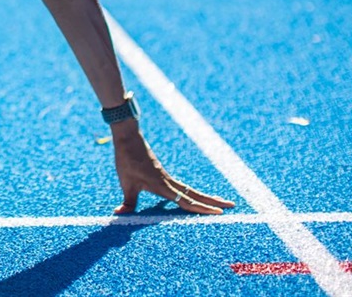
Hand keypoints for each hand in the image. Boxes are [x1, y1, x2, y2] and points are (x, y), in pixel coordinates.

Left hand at [110, 121, 233, 214]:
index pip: (186, 201)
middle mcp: (168, 182)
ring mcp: (166, 177)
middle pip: (195, 194)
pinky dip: (190, 194)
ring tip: (219, 203)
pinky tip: (190, 198)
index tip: (218, 213)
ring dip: (205, 197)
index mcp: (163, 186)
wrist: (128, 137)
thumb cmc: (127, 160)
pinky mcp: (162, 174)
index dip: (202, 209)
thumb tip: (119, 214)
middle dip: (213, 201)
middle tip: (232, 206)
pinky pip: (180, 187)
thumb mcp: (126, 183)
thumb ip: (128, 201)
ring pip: (190, 190)